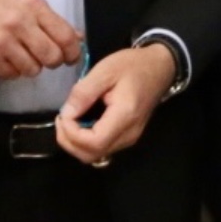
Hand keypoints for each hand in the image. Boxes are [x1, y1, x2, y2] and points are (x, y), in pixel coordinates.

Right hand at [0, 0, 81, 80]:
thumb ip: (50, 19)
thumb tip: (77, 38)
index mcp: (32, 6)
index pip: (64, 36)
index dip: (73, 52)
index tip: (71, 57)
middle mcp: (18, 24)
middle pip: (51, 57)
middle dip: (53, 61)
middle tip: (46, 57)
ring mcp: (1, 43)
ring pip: (32, 70)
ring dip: (31, 65)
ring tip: (22, 54)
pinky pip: (12, 75)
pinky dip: (12, 69)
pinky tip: (6, 57)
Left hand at [55, 44, 175, 167]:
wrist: (159, 68)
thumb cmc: (133, 66)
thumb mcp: (105, 70)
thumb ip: (83, 92)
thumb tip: (66, 113)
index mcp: (125, 116)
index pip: (94, 142)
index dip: (72, 134)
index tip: (63, 114)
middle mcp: (129, 134)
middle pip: (91, 155)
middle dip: (68, 141)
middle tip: (61, 118)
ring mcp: (129, 139)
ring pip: (94, 156)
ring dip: (74, 143)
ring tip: (68, 121)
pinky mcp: (126, 138)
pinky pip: (100, 149)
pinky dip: (84, 142)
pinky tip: (79, 124)